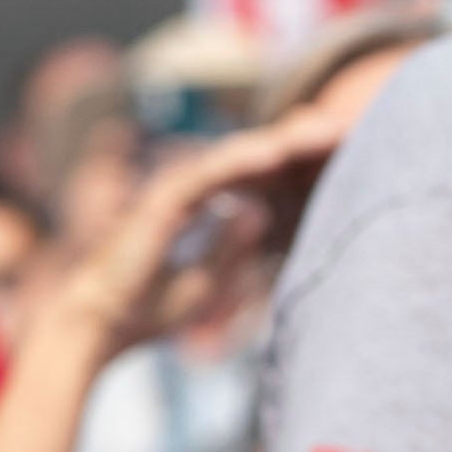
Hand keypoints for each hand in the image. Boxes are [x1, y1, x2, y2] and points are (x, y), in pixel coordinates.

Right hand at [35, 94, 366, 358]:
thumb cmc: (146, 310)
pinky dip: (242, 158)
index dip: (302, 164)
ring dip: (282, 140)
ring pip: (238, 155)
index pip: (261, 178)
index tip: (347, 153)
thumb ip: (231, 247)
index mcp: (206, 208)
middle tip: (351, 125)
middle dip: (302, 142)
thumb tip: (257, 212)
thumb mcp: (208, 281)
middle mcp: (192, 190)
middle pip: (256, 158)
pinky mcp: (162, 198)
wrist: (99, 326)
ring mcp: (176, 189)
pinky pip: (209, 172)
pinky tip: (277, 149)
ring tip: (325, 127)